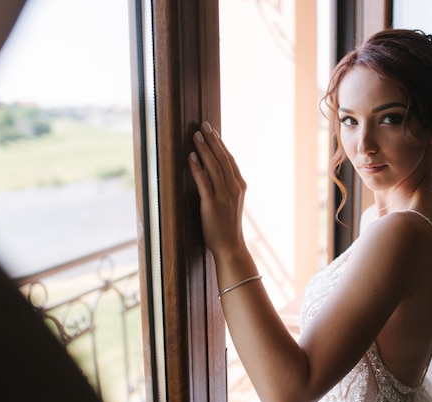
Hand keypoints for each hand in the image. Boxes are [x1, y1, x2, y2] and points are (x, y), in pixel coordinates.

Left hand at [189, 121, 246, 256]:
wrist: (230, 246)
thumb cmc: (227, 225)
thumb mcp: (231, 202)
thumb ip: (226, 187)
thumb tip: (214, 173)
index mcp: (239, 186)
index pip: (229, 160)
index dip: (220, 144)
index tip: (213, 131)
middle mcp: (234, 188)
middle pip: (222, 158)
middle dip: (212, 141)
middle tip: (203, 125)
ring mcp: (224, 195)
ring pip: (214, 166)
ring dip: (204, 149)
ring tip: (196, 136)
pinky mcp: (212, 204)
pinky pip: (204, 181)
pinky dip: (197, 168)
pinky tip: (191, 156)